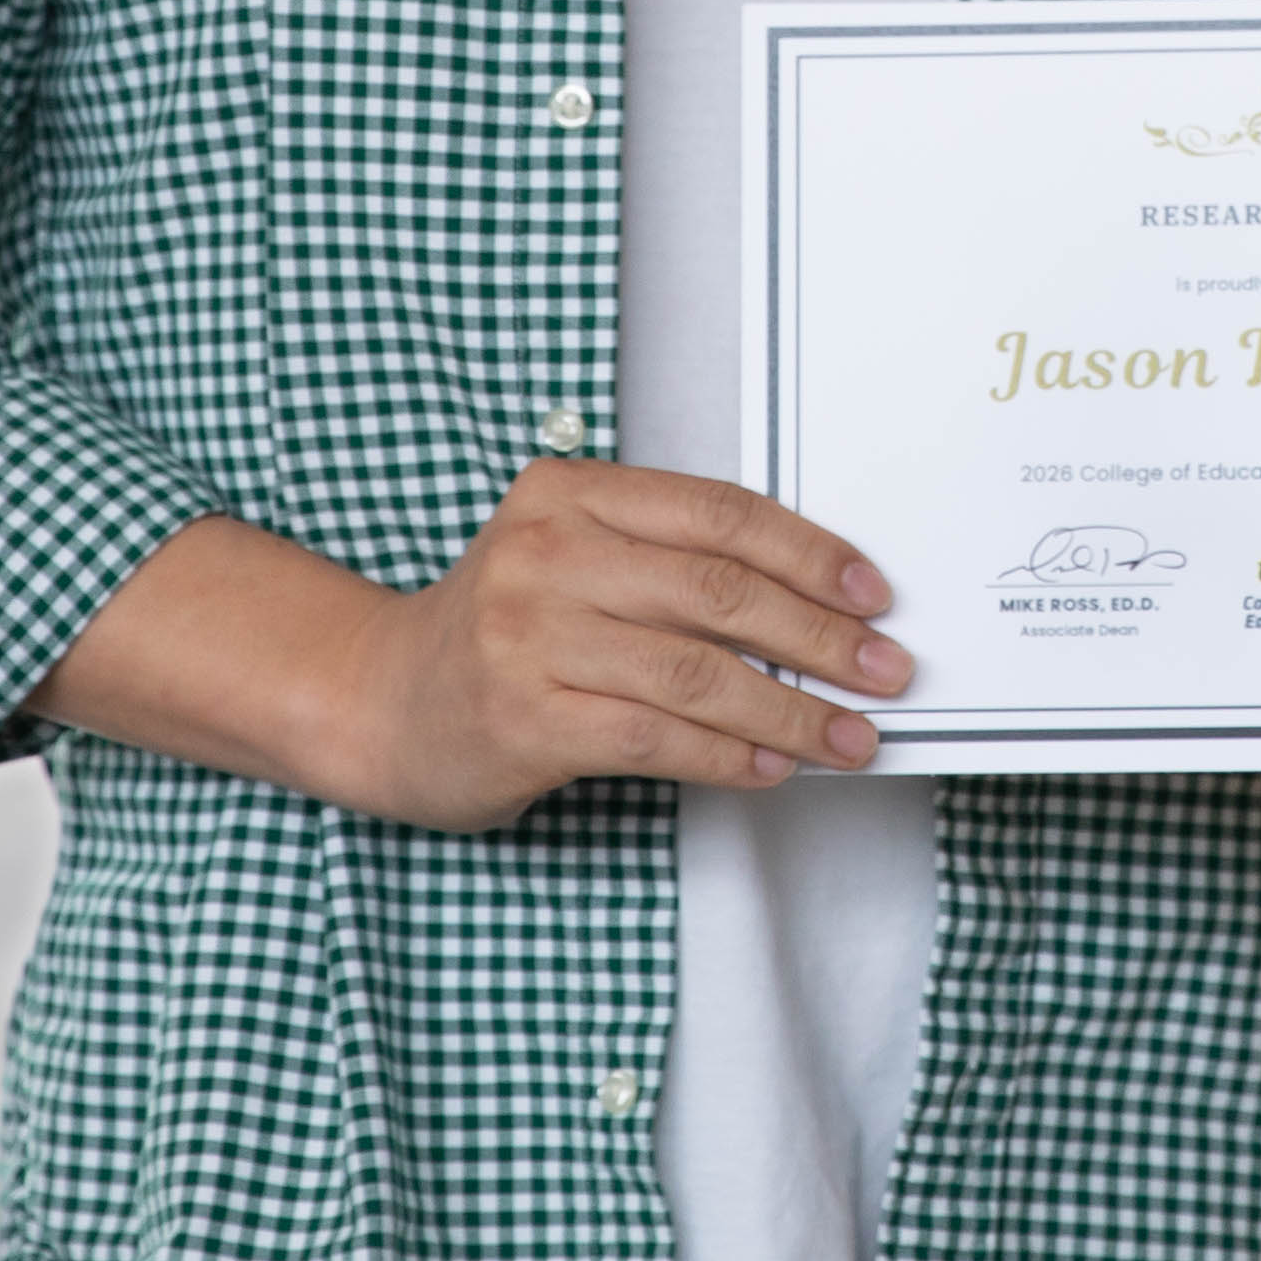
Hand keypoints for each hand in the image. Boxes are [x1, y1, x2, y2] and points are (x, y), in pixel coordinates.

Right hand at [30, 474, 908, 834]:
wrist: (376, 700)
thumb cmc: (500, 633)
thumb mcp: (573, 559)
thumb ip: (667, 562)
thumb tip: (819, 604)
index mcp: (569, 492)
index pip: (718, 512)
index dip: (809, 552)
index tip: (873, 592)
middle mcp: (545, 553)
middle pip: (717, 590)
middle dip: (820, 636)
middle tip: (885, 669)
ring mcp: (528, 636)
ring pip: (696, 671)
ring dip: (791, 710)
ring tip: (849, 736)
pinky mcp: (522, 719)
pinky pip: (654, 737)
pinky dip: (726, 755)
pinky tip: (773, 768)